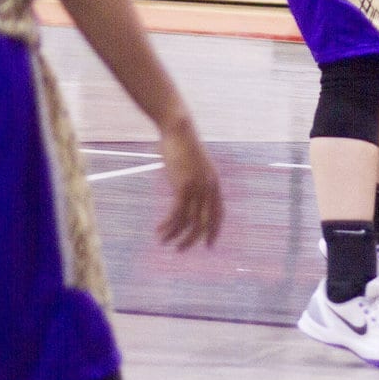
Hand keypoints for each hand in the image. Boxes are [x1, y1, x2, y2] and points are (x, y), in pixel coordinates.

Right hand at [153, 116, 224, 248]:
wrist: (179, 130)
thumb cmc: (183, 145)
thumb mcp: (194, 165)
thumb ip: (195, 180)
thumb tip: (187, 193)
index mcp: (215, 183)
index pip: (219, 213)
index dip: (214, 230)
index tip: (209, 244)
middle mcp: (209, 187)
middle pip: (204, 222)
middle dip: (193, 240)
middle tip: (180, 250)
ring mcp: (197, 187)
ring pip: (189, 222)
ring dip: (175, 236)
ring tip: (164, 242)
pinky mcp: (183, 187)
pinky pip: (177, 214)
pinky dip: (168, 226)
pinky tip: (159, 230)